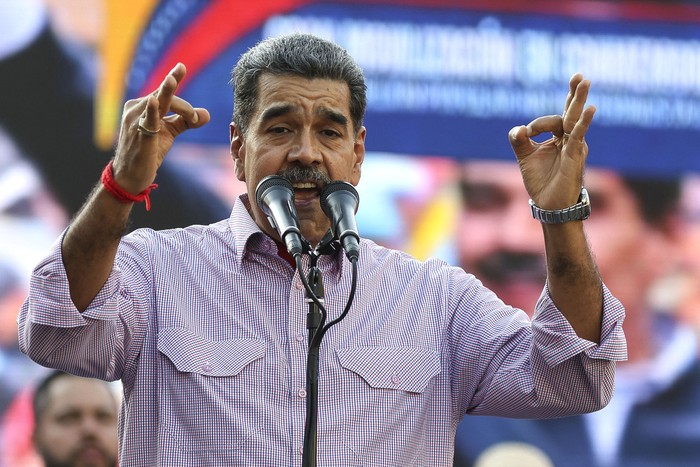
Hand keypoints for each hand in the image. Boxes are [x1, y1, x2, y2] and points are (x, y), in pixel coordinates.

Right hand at [112, 63, 209, 193]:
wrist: (131, 177)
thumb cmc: (148, 152)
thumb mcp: (169, 132)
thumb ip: (186, 121)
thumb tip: (207, 114)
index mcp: (143, 105)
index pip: (162, 92)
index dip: (174, 81)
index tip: (182, 66)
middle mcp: (136, 108)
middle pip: (162, 96)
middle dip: (180, 100)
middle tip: (190, 99)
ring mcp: (135, 120)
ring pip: (158, 104)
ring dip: (178, 106)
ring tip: (184, 101)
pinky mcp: (139, 135)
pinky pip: (147, 120)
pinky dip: (152, 111)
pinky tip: (154, 102)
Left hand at [508, 73, 595, 209]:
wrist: (548, 204)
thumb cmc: (541, 181)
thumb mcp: (524, 157)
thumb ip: (519, 141)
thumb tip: (518, 129)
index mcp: (559, 138)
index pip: (555, 118)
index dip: (539, 123)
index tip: (527, 133)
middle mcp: (570, 139)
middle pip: (571, 112)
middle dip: (574, 93)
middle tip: (579, 75)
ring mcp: (574, 146)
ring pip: (575, 120)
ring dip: (578, 100)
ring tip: (584, 81)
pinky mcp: (575, 156)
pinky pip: (578, 136)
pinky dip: (582, 122)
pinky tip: (589, 109)